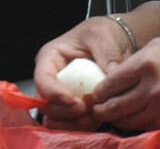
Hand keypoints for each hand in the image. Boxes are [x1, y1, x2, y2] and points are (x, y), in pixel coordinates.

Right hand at [35, 15, 129, 129]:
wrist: (116, 40)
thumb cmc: (102, 34)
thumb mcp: (102, 38)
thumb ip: (106, 56)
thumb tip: (112, 77)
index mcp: (51, 59)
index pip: (43, 80)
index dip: (54, 94)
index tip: (75, 101)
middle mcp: (55, 78)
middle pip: (47, 102)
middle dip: (64, 111)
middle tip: (85, 110)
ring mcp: (66, 93)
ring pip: (58, 116)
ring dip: (72, 122)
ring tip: (91, 118)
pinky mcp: (80, 104)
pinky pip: (74, 121)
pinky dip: (81, 126)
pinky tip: (94, 122)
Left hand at [91, 38, 159, 130]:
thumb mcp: (154, 47)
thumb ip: (132, 62)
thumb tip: (112, 76)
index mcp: (145, 66)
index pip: (111, 84)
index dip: (99, 92)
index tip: (96, 95)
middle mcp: (154, 89)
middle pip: (117, 106)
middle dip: (102, 110)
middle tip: (96, 110)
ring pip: (132, 120)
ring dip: (118, 120)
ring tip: (111, 117)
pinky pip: (149, 126)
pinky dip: (138, 125)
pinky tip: (133, 120)